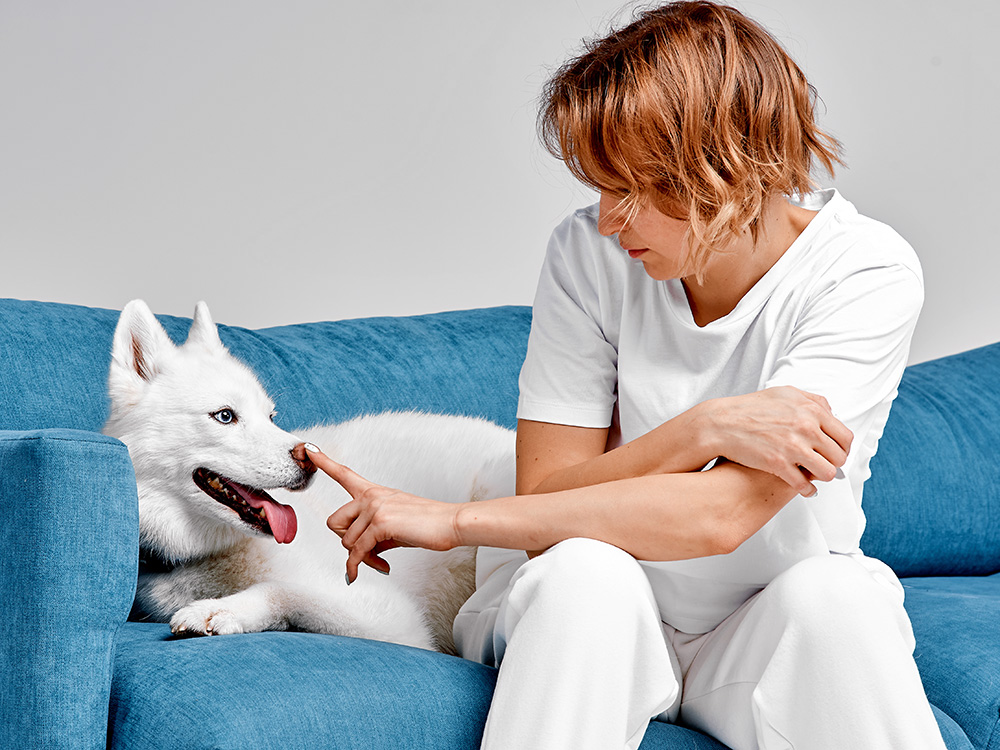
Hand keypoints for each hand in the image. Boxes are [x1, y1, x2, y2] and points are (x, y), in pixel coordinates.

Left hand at [301, 444, 463, 583]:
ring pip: (347, 543)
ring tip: (382, 561)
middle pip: (335, 523)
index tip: (308, 449)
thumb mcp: (394, 524)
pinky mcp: (380, 524)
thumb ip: (372, 531)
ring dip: (361, 558)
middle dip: (347, 542)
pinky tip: (376, 570)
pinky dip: (361, 566)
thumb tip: (358, 553)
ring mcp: (374, 508)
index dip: (324, 462)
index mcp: (374, 491)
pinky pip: (358, 552)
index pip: (344, 474)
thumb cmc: (426, 524)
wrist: (449, 522)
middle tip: (367, 554)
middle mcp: (370, 496)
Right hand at [697, 387, 852, 496]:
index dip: (842, 448)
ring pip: (827, 473)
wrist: (722, 423)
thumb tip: (830, 412)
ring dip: (822, 477)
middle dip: (833, 463)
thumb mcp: (784, 393)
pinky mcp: (778, 464)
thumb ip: (811, 400)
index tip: (835, 453)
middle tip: (824, 465)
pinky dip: (807, 490)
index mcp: (811, 410)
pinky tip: (804, 488)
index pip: (844, 436)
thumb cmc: (750, 408)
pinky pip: (804, 484)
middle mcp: (806, 427)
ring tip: (814, 476)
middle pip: (839, 456)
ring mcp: (793, 446)